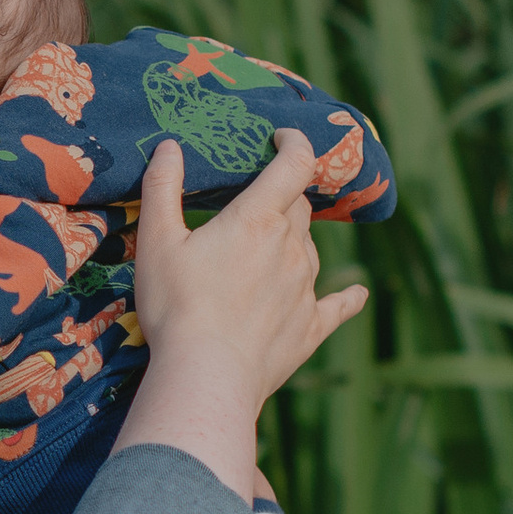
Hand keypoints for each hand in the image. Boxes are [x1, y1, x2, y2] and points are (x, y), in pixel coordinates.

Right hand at [115, 135, 368, 496]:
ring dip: (295, 242)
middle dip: (284, 196)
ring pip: (311, 250)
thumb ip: (162, 189)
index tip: (282, 138)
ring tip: (270, 250)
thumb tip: (170, 146)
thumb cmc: (176, 307)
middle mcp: (292, 248)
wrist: (206, 375)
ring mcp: (306, 289)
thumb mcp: (156, 242)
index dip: (293, 143)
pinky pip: (337, 305)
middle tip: (259, 201)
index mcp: (258, 219)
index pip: (293, 164)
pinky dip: (347, 297)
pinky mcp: (310, 327)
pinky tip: (357, 294)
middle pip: (300, 207)